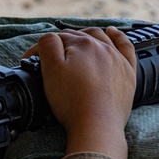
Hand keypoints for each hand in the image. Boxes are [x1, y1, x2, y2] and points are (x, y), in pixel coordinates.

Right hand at [22, 27, 135, 158]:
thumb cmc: (72, 101)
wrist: (97, 125)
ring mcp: (116, 59)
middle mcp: (101, 47)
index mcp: (81, 44)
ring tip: (76, 40)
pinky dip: (118, 36)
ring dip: (86, 35)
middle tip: (49, 57)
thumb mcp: (51, 70)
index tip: (30, 62)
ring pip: (100, 37)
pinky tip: (112, 32)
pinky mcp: (127, 72)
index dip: (40, 49)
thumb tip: (49, 37)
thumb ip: (47, 45)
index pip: (56, 39)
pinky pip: (125, 47)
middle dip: (61, 43)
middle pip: (77, 37)